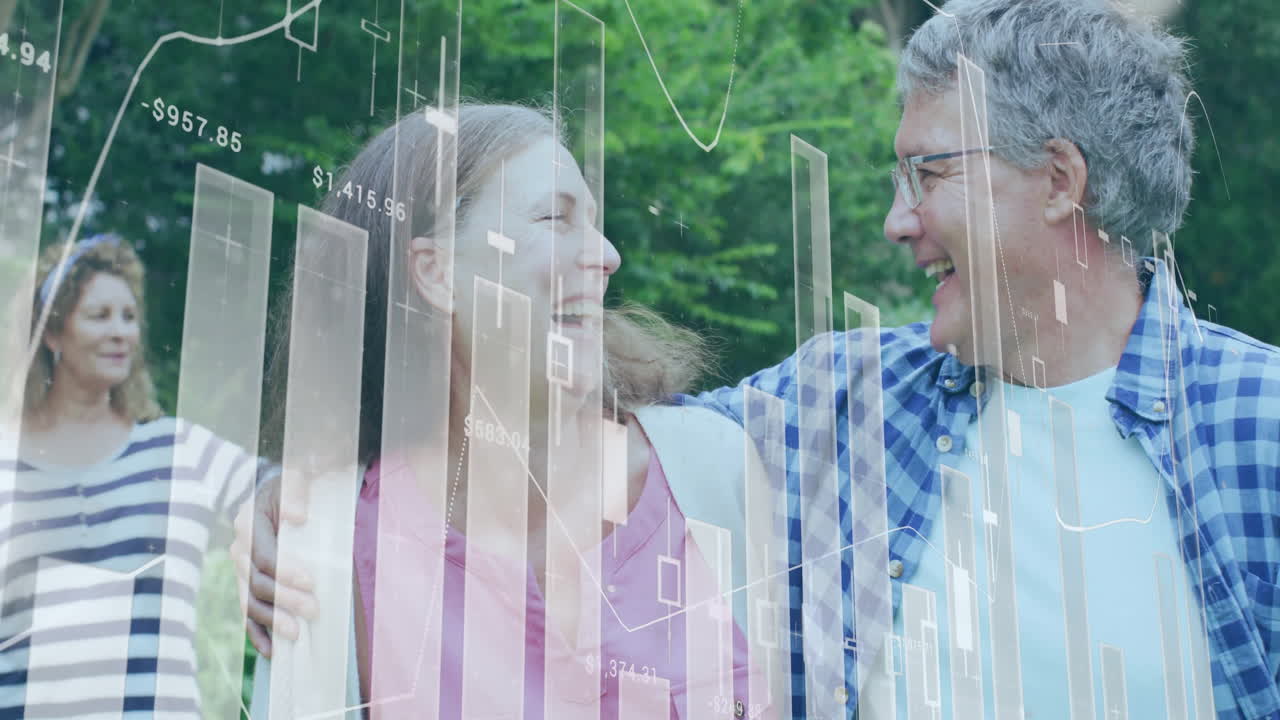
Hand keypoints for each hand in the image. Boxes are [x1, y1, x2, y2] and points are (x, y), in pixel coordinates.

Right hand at [232, 469, 316, 657]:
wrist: (282, 494)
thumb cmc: (293, 488)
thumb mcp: (296, 479)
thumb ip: (295, 492)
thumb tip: (297, 517)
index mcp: (247, 523)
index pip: (264, 556)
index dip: (286, 572)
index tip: (311, 582)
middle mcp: (238, 548)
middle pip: (257, 583)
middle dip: (286, 599)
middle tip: (314, 610)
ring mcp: (240, 569)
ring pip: (250, 601)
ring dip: (272, 620)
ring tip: (296, 634)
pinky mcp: (246, 584)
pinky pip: (247, 612)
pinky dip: (257, 633)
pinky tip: (272, 652)